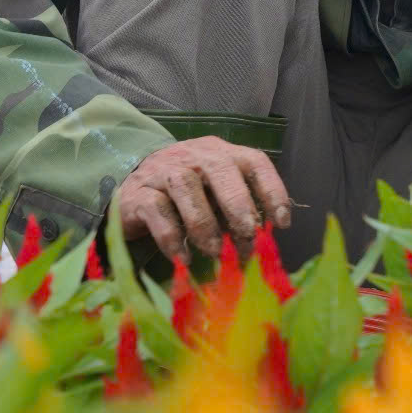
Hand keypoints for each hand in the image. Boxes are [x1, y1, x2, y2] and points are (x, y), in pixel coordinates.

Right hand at [115, 136, 292, 262]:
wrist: (130, 191)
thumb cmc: (185, 198)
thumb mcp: (216, 196)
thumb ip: (238, 211)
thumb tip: (261, 243)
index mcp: (221, 154)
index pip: (254, 161)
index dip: (272, 190)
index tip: (281, 223)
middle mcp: (194, 156)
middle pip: (220, 169)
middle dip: (238, 204)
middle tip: (247, 236)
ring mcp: (163, 171)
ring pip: (185, 186)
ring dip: (204, 223)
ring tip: (215, 252)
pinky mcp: (138, 193)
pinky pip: (157, 210)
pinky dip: (172, 238)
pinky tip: (184, 259)